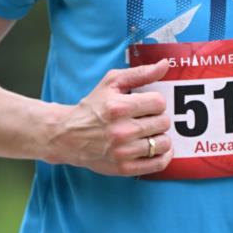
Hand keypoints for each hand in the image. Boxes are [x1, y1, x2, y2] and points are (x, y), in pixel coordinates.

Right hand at [51, 58, 172, 175]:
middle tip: (146, 119)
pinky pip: (158, 164)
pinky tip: (155, 148)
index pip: (159, 103)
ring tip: (149, 133)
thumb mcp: (111, 83)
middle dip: (158, 118)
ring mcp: (123, 152)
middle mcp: (121, 131)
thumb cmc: (92, 107)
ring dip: (160, 137)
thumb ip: (140, 73)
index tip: (147, 105)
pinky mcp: (124, 168)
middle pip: (163, 123)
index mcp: (119, 107)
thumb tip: (165, 64)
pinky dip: (163, 156)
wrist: (67, 136)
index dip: (156, 102)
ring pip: (163, 143)